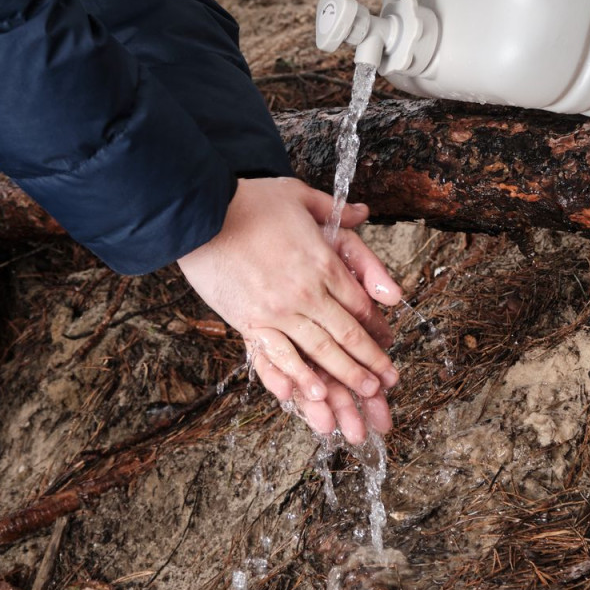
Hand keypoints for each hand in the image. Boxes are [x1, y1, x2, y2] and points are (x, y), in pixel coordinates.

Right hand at [177, 177, 401, 442]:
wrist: (201, 213)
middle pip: (347, 333)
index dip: (377, 326)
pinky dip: (297, 376)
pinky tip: (314, 393)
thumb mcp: (300, 195)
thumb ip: (336, 210)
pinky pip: (278, 356)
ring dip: (344, 376)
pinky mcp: (249, 322)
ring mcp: (278, 311)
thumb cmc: (250, 200)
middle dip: (370, 361)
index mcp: (323, 262)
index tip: (387, 341)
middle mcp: (307, 292)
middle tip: (387, 382)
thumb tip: (364, 212)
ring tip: (364, 394)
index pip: (360, 303)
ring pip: (320, 350)